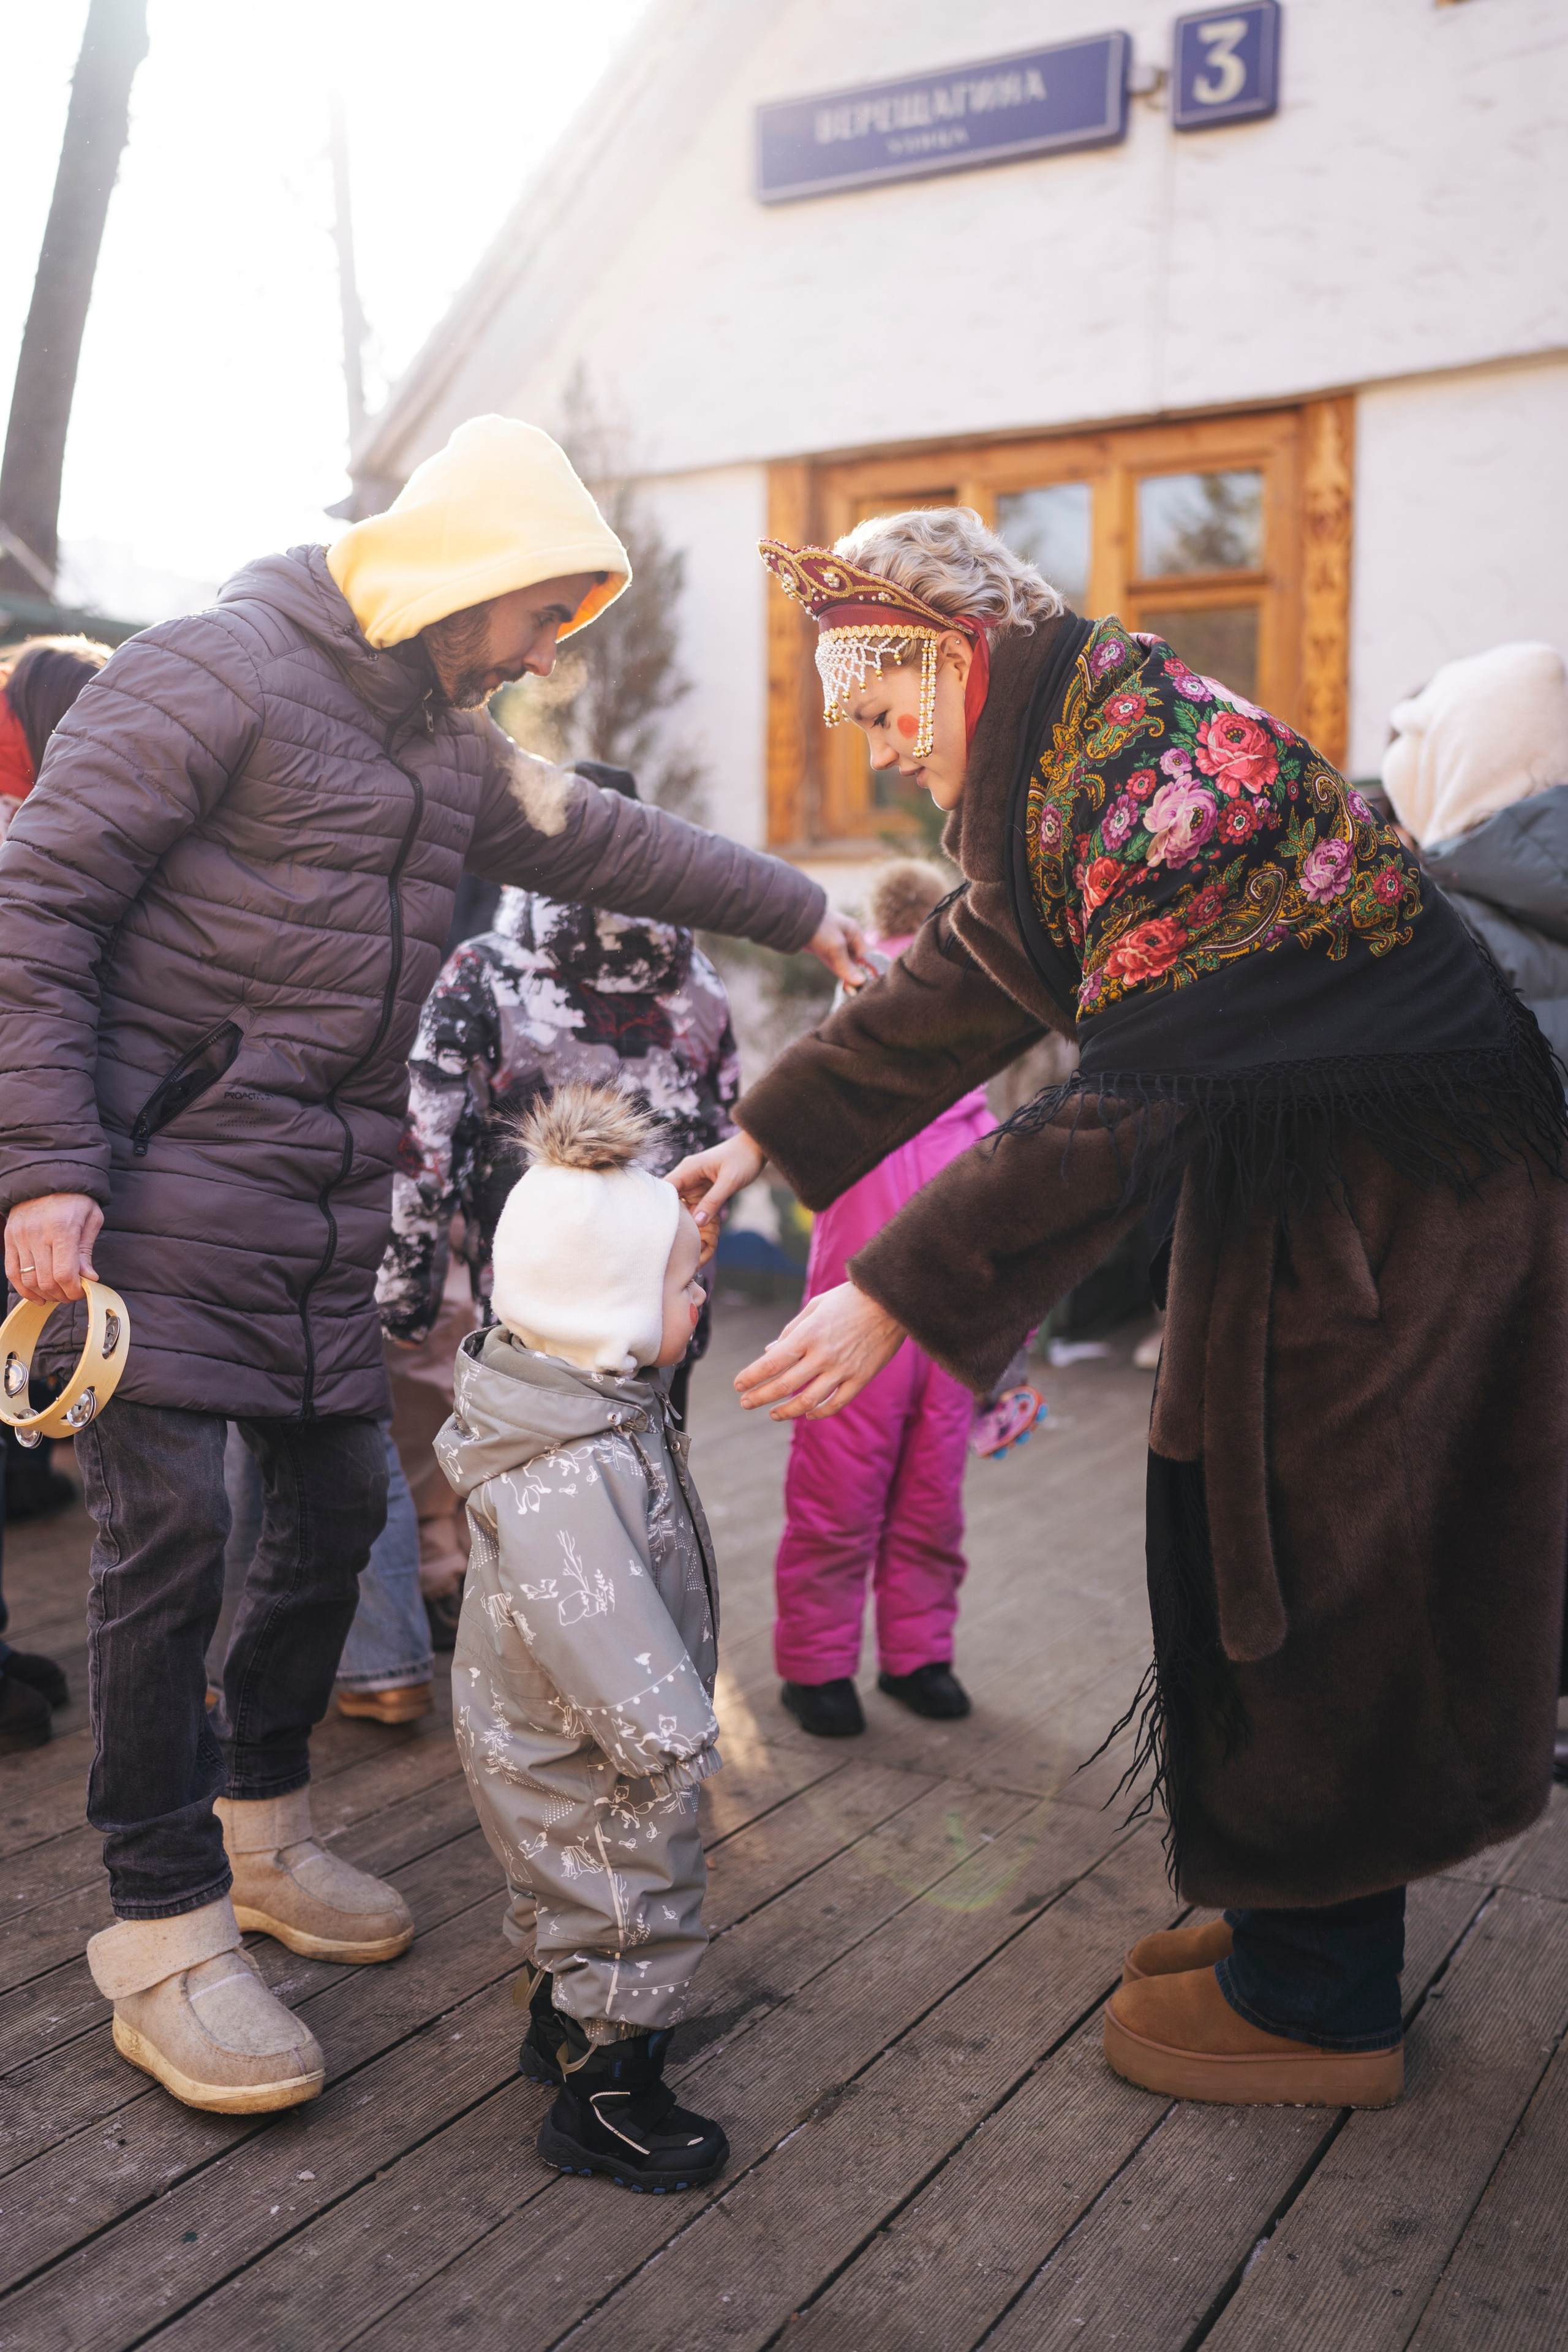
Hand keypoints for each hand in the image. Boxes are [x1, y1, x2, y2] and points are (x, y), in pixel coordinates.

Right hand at [4, 1193, 103, 1304]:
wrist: (46, 1177)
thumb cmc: (75, 1198)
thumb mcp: (91, 1218)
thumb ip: (86, 1250)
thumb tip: (88, 1279)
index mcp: (62, 1228)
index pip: (64, 1273)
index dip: (73, 1290)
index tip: (82, 1292)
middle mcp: (37, 1234)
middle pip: (46, 1280)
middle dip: (61, 1295)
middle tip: (72, 1295)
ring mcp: (20, 1237)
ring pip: (28, 1280)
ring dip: (45, 1294)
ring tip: (58, 1294)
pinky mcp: (9, 1239)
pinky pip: (11, 1272)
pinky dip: (24, 1289)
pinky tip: (37, 1296)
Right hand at [664, 1131, 764, 1263]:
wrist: (756, 1149)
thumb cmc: (743, 1159)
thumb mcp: (730, 1181)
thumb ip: (713, 1201)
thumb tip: (697, 1222)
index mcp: (688, 1169)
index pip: (665, 1189)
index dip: (662, 1207)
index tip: (665, 1225)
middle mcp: (687, 1177)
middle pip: (671, 1200)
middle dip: (674, 1217)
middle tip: (679, 1235)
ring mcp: (694, 1185)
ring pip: (682, 1206)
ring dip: (686, 1219)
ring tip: (691, 1234)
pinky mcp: (702, 1191)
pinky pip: (693, 1207)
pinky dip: (696, 1217)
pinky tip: (700, 1229)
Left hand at [734, 1281, 904, 1420]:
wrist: (891, 1300)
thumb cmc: (849, 1299)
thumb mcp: (815, 1307)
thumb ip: (791, 1331)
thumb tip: (770, 1351)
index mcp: (808, 1334)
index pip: (771, 1363)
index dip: (751, 1377)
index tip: (738, 1385)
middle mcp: (822, 1355)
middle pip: (783, 1386)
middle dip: (759, 1397)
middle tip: (746, 1403)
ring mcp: (843, 1369)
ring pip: (808, 1401)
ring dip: (786, 1411)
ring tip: (773, 1414)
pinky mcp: (861, 1378)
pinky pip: (836, 1403)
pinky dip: (819, 1413)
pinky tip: (808, 1414)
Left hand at [805, 908, 875, 990]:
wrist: (794, 921)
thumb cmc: (819, 929)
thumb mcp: (835, 947)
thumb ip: (847, 966)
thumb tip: (861, 982)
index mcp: (855, 934)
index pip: (869, 954)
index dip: (871, 969)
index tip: (873, 984)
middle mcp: (849, 940)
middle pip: (859, 961)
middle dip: (861, 975)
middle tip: (864, 991)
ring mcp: (838, 947)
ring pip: (849, 966)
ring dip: (851, 978)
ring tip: (856, 992)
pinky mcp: (828, 953)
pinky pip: (838, 967)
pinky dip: (842, 976)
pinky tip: (847, 987)